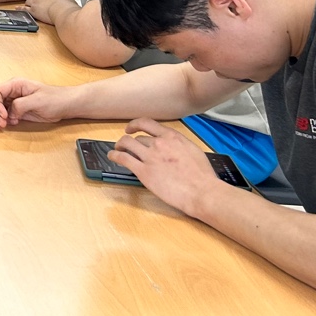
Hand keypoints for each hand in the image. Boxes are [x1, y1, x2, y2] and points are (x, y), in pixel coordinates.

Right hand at [0, 78, 69, 129]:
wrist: (65, 106)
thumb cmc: (55, 99)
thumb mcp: (37, 100)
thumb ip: (20, 105)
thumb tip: (9, 113)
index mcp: (15, 84)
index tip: (3, 115)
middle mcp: (11, 92)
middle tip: (1, 124)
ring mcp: (13, 102)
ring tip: (1, 126)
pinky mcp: (16, 111)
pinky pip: (2, 115)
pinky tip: (6, 125)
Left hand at [25, 0, 77, 25]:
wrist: (62, 10)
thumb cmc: (68, 7)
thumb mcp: (69, 0)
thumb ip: (66, 1)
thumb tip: (70, 5)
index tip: (48, 1)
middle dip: (37, 0)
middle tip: (39, 4)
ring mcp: (36, 2)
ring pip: (29, 1)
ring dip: (28, 4)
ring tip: (26, 6)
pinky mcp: (32, 10)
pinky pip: (24, 9)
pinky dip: (20, 9)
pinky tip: (17, 9)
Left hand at [109, 120, 225, 216]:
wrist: (201, 191)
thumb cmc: (202, 176)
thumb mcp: (192, 150)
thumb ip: (178, 145)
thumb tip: (172, 146)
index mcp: (172, 137)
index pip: (147, 123)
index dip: (135, 124)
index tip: (131, 128)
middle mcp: (159, 143)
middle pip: (138, 138)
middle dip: (131, 142)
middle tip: (127, 146)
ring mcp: (150, 157)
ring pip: (126, 144)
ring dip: (119, 146)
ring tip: (117, 149)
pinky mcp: (143, 171)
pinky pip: (123, 158)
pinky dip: (115, 155)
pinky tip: (113, 156)